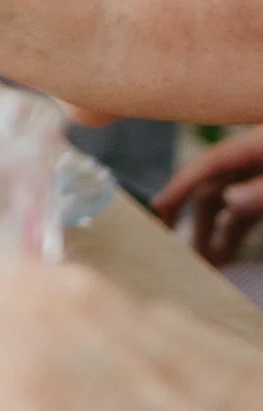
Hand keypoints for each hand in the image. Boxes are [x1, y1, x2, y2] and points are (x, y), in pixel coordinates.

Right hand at [155, 126, 262, 267]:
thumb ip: (259, 190)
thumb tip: (228, 199)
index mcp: (249, 147)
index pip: (206, 164)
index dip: (179, 186)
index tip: (157, 208)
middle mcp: (248, 160)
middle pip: (210, 188)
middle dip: (193, 219)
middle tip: (173, 246)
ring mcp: (257, 174)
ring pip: (225, 204)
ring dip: (212, 232)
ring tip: (202, 262)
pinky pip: (243, 213)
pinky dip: (231, 231)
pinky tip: (224, 254)